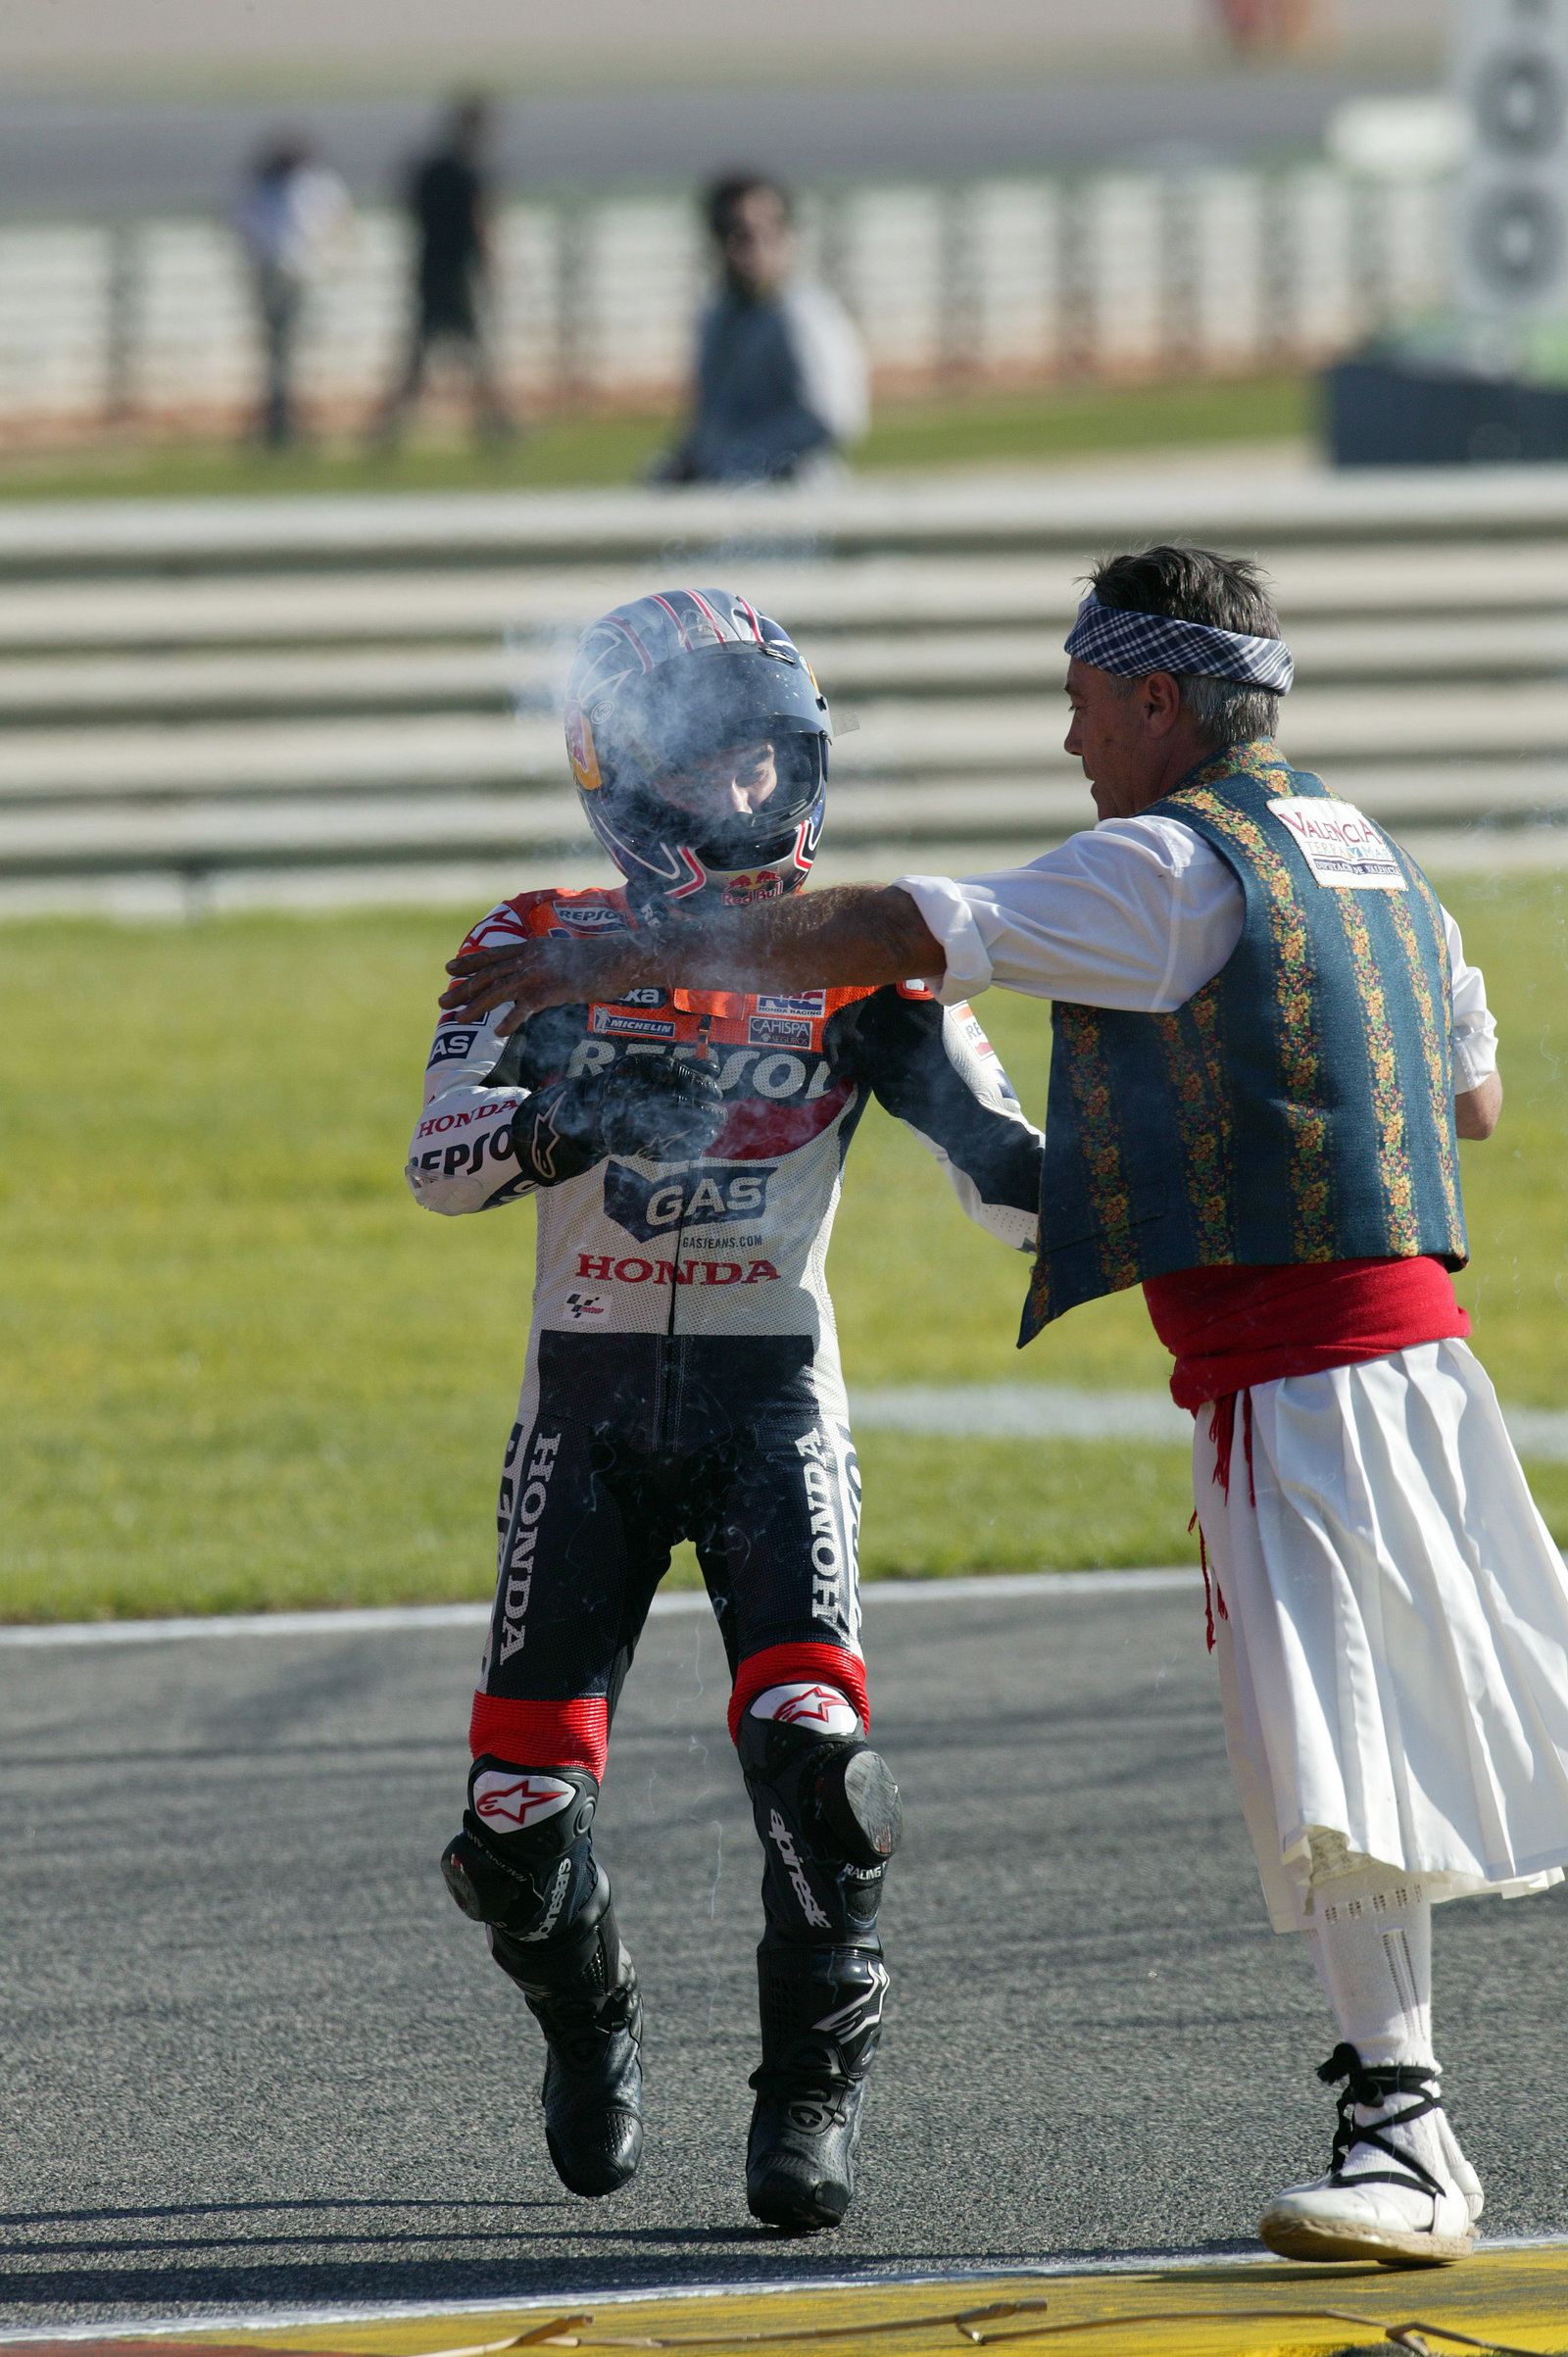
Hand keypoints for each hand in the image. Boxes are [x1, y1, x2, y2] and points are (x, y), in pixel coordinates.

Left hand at [442, 935, 640, 1032]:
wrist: (624, 958)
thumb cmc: (600, 960)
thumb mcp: (565, 955)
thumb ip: (546, 962)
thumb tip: (535, 976)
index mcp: (533, 947)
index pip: (493, 954)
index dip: (469, 961)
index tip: (448, 968)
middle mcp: (531, 957)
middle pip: (489, 974)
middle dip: (463, 988)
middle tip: (442, 1001)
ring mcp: (541, 973)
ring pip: (499, 990)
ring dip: (477, 1006)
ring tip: (460, 1019)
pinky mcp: (553, 990)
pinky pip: (525, 1007)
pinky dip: (511, 1020)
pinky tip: (500, 1033)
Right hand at [593, 1054, 726, 1161]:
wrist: (593, 1107)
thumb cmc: (628, 1080)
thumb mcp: (650, 1063)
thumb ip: (683, 1065)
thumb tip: (713, 1070)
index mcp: (652, 1074)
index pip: (692, 1081)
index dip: (708, 1088)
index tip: (716, 1093)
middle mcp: (650, 1098)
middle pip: (691, 1108)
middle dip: (711, 1114)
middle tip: (720, 1116)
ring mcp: (645, 1124)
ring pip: (686, 1132)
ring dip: (704, 1133)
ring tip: (711, 1132)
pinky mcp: (643, 1146)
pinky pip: (673, 1151)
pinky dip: (689, 1150)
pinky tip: (697, 1146)